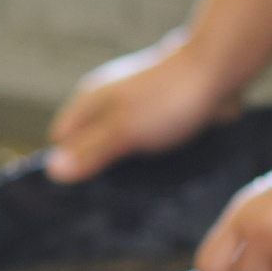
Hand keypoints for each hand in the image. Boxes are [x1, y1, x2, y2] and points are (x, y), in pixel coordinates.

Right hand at [45, 35, 235, 182]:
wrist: (219, 70)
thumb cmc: (169, 98)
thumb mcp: (124, 130)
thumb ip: (91, 151)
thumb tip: (52, 173)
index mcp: (89, 102)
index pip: (61, 142)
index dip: (67, 167)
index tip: (80, 197)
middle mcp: (107, 103)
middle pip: (89, 145)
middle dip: (97, 169)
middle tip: (110, 200)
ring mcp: (134, 107)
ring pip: (119, 144)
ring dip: (126, 165)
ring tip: (135, 193)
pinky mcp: (159, 114)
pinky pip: (145, 141)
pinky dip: (148, 156)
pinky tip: (158, 174)